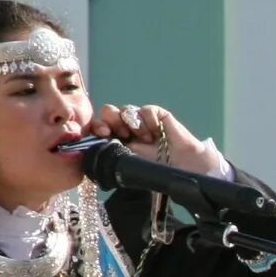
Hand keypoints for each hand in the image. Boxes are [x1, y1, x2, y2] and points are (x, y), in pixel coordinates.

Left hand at [95, 103, 226, 177]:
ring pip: (126, 110)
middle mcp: (127, 126)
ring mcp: (141, 119)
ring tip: (147, 139)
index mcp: (117, 138)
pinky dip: (150, 121)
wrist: (181, 164)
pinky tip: (158, 133)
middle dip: (113, 120)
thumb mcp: (129, 159)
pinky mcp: (156, 114)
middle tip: (124, 133)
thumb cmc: (155, 166)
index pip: (101, 125)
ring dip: (135, 126)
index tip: (103, 132)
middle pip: (109, 111)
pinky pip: (146, 110)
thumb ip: (113, 148)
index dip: (99, 126)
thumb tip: (94, 142)